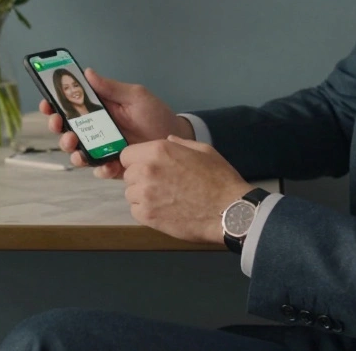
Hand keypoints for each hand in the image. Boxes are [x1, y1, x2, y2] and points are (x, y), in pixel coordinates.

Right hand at [41, 68, 192, 178]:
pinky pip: (99, 169)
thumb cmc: (156, 114)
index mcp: (99, 109)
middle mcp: (97, 129)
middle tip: (60, 125)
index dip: (55, 104)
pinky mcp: (114, 165)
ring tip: (77, 147)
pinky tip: (105, 165)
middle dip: (57, 127)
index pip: (70, 106)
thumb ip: (111, 87)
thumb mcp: (135, 96)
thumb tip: (88, 72)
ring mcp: (103, 148)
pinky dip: (99, 169)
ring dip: (72, 150)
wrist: (174, 137)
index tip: (48, 103)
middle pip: (67, 129)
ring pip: (77, 152)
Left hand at [119, 136, 253, 243]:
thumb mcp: (203, 151)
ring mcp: (145, 194)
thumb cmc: (219, 179)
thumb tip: (168, 140)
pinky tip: (164, 210)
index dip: (137, 161)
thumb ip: (180, 144)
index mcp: (158, 151)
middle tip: (161, 184)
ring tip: (164, 199)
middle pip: (128, 174)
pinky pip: (135, 210)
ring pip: (131, 193)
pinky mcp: (147, 216)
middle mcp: (146, 170)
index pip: (127, 154)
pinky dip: (146, 211)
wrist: (228, 211)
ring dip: (142, 195)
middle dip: (140, 178)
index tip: (148, 167)